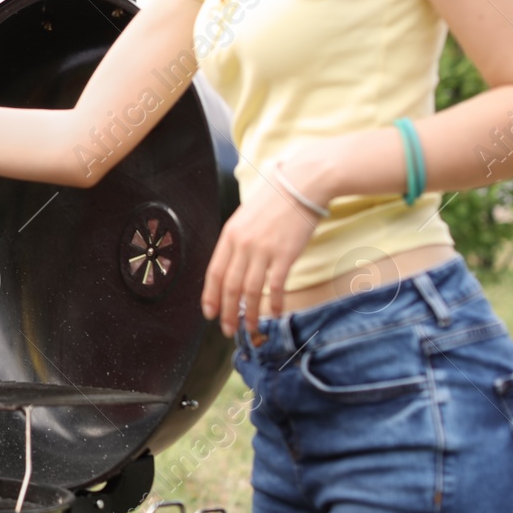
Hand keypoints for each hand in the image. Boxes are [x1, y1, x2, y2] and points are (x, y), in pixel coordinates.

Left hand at [201, 161, 327, 336]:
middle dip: (227, 311)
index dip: (211, 296)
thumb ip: (237, 241)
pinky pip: (275, 286)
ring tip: (250, 328)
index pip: (214, 272)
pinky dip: (274, 303)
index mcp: (230, 234)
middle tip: (227, 329)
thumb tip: (232, 265)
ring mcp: (263, 250)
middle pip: (230, 286)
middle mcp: (242, 244)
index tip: (209, 312)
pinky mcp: (285, 254)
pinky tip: (275, 314)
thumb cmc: (276, 200)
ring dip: (249, 313)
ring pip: (250, 290)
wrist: (302, 184)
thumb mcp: (245, 217)